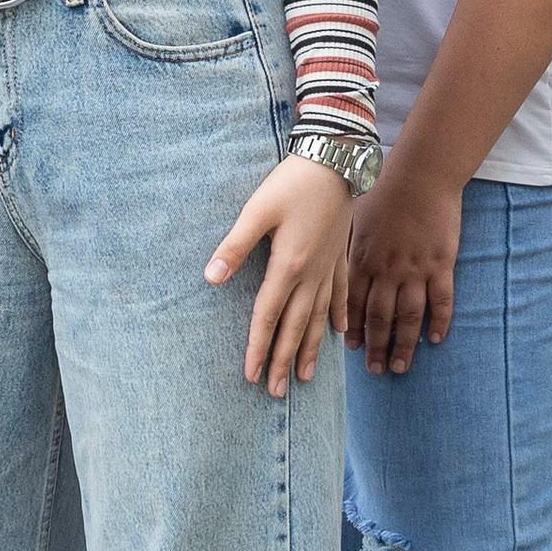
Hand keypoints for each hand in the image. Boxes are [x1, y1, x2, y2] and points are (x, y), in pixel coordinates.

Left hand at [209, 152, 354, 397]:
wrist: (336, 158)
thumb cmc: (292, 182)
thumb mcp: (256, 210)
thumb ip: (234, 246)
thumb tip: (211, 278)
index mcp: (288, 265)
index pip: (268, 316)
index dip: (259, 348)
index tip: (252, 376)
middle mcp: (312, 274)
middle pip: (295, 326)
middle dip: (285, 360)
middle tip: (278, 392)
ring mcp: (329, 266)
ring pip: (319, 318)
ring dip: (311, 348)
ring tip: (306, 376)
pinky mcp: (339, 255)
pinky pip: (340, 294)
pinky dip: (338, 316)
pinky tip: (340, 334)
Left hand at [344, 157, 464, 374]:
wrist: (421, 173)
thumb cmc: (383, 188)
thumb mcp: (352, 216)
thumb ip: (345, 245)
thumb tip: (328, 265)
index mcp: (363, 259)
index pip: (353, 304)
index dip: (353, 329)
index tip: (352, 350)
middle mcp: (388, 271)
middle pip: (380, 318)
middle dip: (375, 347)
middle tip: (375, 371)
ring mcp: (416, 270)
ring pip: (409, 317)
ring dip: (403, 345)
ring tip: (400, 366)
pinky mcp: (441, 264)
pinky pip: (441, 301)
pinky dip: (439, 322)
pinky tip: (435, 339)